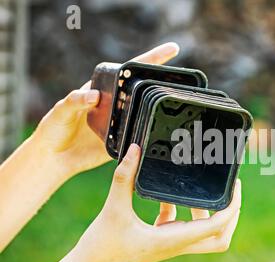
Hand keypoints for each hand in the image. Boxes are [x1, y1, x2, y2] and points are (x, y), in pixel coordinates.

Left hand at [31, 42, 179, 177]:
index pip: (129, 71)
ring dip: (160, 107)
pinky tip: (166, 129)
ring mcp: (121, 123)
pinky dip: (152, 132)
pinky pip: (140, 135)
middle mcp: (115, 104)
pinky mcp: (123, 142)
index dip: (150, 60)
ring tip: (181, 99)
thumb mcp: (61, 111)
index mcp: (102, 91)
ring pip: (145, 112)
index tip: (170, 51)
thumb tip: (94, 96)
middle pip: (142, 89)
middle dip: (163, 79)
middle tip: (183, 75)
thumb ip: (75, 101)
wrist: (54, 159)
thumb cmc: (53, 130)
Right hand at [70, 144, 240, 261]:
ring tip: (201, 190)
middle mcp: (176, 244)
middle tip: (229, 191)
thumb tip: (134, 149)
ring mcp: (169, 244)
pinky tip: (165, 195)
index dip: (232, 207)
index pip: (217, 226)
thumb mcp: (113, 208)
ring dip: (207, 213)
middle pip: (219, 237)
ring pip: (202, 233)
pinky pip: (178, 226)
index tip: (235, 186)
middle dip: (229, 215)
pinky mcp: (158, 241)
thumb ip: (124, 177)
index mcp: (174, 240)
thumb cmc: (100, 249)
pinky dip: (181, 211)